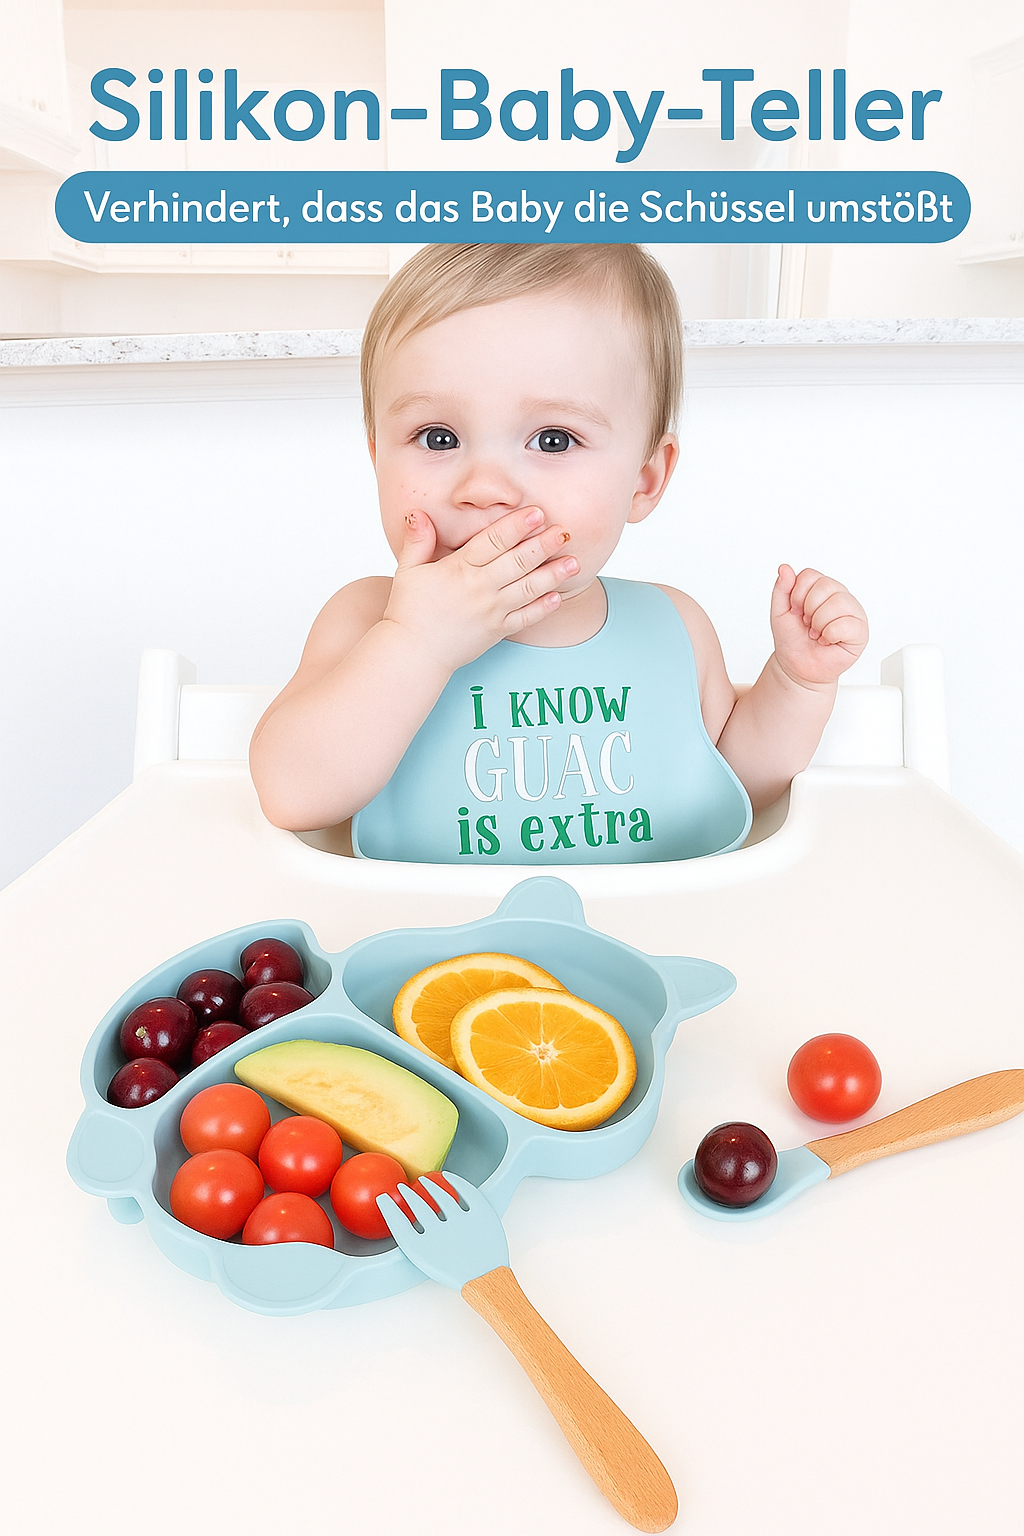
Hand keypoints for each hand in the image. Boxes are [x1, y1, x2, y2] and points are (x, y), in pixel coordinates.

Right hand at [382, 505, 579, 671]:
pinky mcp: (497, 631)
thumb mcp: (407, 571)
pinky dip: (543, 608)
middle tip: (565, 531)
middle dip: (543, 545)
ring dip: (553, 575)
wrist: (414, 654)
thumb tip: (416, 513)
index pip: (493, 542)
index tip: (536, 513)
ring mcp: (491, 612)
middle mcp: (479, 589)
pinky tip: (558, 597)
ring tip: (574, 562)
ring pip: (527, 589)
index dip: (516, 526)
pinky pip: (525, 618)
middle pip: (517, 562)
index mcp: (459, 569)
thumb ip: (417, 541)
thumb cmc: (409, 611)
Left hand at [770, 565, 867, 686]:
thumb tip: (785, 568)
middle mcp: (839, 596)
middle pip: (825, 586)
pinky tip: (828, 640)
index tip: (795, 611)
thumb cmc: (792, 639)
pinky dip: (830, 635)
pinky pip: (846, 624)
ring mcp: (852, 612)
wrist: (797, 666)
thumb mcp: (780, 611)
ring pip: (837, 603)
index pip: (810, 576)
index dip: (797, 595)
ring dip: (819, 623)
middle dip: (808, 610)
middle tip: (808, 624)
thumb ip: (782, 588)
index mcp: (821, 588)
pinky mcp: (860, 630)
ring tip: (817, 633)